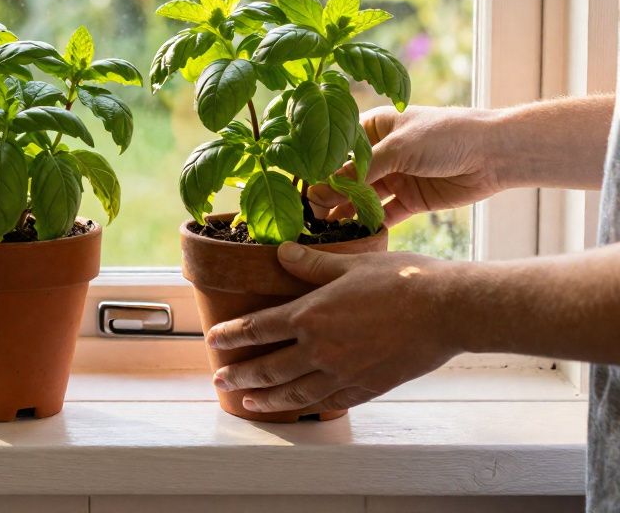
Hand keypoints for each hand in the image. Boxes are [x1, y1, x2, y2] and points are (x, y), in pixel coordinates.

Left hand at [207, 242, 463, 414]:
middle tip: (219, 381)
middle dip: (240, 376)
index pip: (257, 328)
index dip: (231, 335)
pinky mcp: (368, 387)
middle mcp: (320, 349)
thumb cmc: (403, 280)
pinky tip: (299, 409)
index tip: (213, 340)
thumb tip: (282, 252)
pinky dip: (308, 407)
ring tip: (248, 404)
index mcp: (310, 315)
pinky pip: (329, 402)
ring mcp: (343, 372)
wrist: (448, 310)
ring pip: (294, 393)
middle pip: (268, 368)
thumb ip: (311, 264)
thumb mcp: (351, 264)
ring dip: (266, 400)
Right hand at [309, 105, 503, 226]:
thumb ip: (361, 168)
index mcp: (374, 127)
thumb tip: (325, 186)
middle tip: (310, 211)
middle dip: (328, 192)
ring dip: (345, 210)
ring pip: (362, 197)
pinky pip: (384, 215)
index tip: (301, 183)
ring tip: (324, 226)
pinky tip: (353, 234)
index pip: (337, 147)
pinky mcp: (411, 200)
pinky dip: (370, 224)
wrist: (495, 153)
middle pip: (347, 175)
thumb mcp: (399, 147)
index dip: (319, 165)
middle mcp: (381, 152)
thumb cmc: (446, 135)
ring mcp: (396, 177)